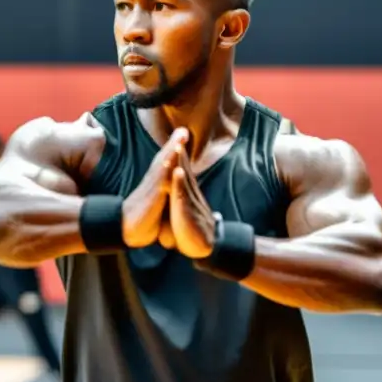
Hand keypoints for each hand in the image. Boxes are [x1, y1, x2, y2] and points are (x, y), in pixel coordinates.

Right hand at [121, 128, 188, 247]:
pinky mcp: (153, 195)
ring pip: (164, 163)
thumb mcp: (157, 203)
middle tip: (183, 129)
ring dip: (172, 148)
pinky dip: (167, 167)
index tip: (183, 135)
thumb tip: (169, 191)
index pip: (166, 162)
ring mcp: (153, 186)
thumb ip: (163, 194)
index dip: (174, 149)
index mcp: (157, 183)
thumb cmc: (145, 218)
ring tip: (181, 134)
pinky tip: (173, 158)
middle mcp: (154, 181)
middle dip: (174, 143)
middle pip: (165, 158)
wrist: (129, 230)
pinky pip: (161, 178)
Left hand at [169, 144, 216, 258]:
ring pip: (184, 181)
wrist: (205, 249)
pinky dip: (179, 185)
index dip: (181, 155)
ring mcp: (190, 204)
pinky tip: (177, 174)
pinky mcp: (187, 215)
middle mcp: (191, 196)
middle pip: (186, 170)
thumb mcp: (188, 210)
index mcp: (188, 195)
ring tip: (177, 146)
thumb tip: (184, 189)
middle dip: (181, 152)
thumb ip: (185, 198)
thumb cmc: (194, 231)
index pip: (184, 170)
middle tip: (179, 132)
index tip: (177, 137)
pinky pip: (182, 199)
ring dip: (181, 164)